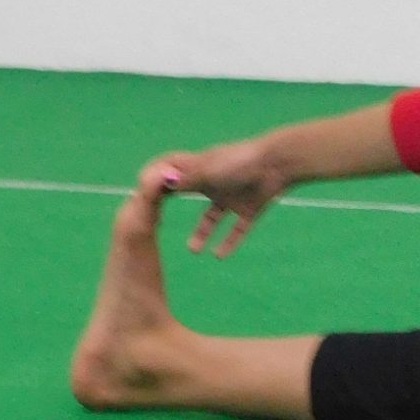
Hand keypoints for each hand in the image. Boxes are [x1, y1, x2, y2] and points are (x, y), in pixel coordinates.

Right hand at [139, 137, 293, 257]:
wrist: (277, 164)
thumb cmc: (238, 162)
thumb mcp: (207, 171)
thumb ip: (184, 180)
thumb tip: (160, 184)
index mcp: (202, 168)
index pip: (175, 175)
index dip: (159, 183)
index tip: (142, 197)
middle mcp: (216, 182)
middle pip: (190, 195)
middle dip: (174, 205)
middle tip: (157, 223)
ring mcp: (233, 196)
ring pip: (213, 218)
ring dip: (203, 234)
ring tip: (193, 251)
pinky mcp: (251, 209)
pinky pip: (237, 229)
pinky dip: (229, 242)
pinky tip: (219, 257)